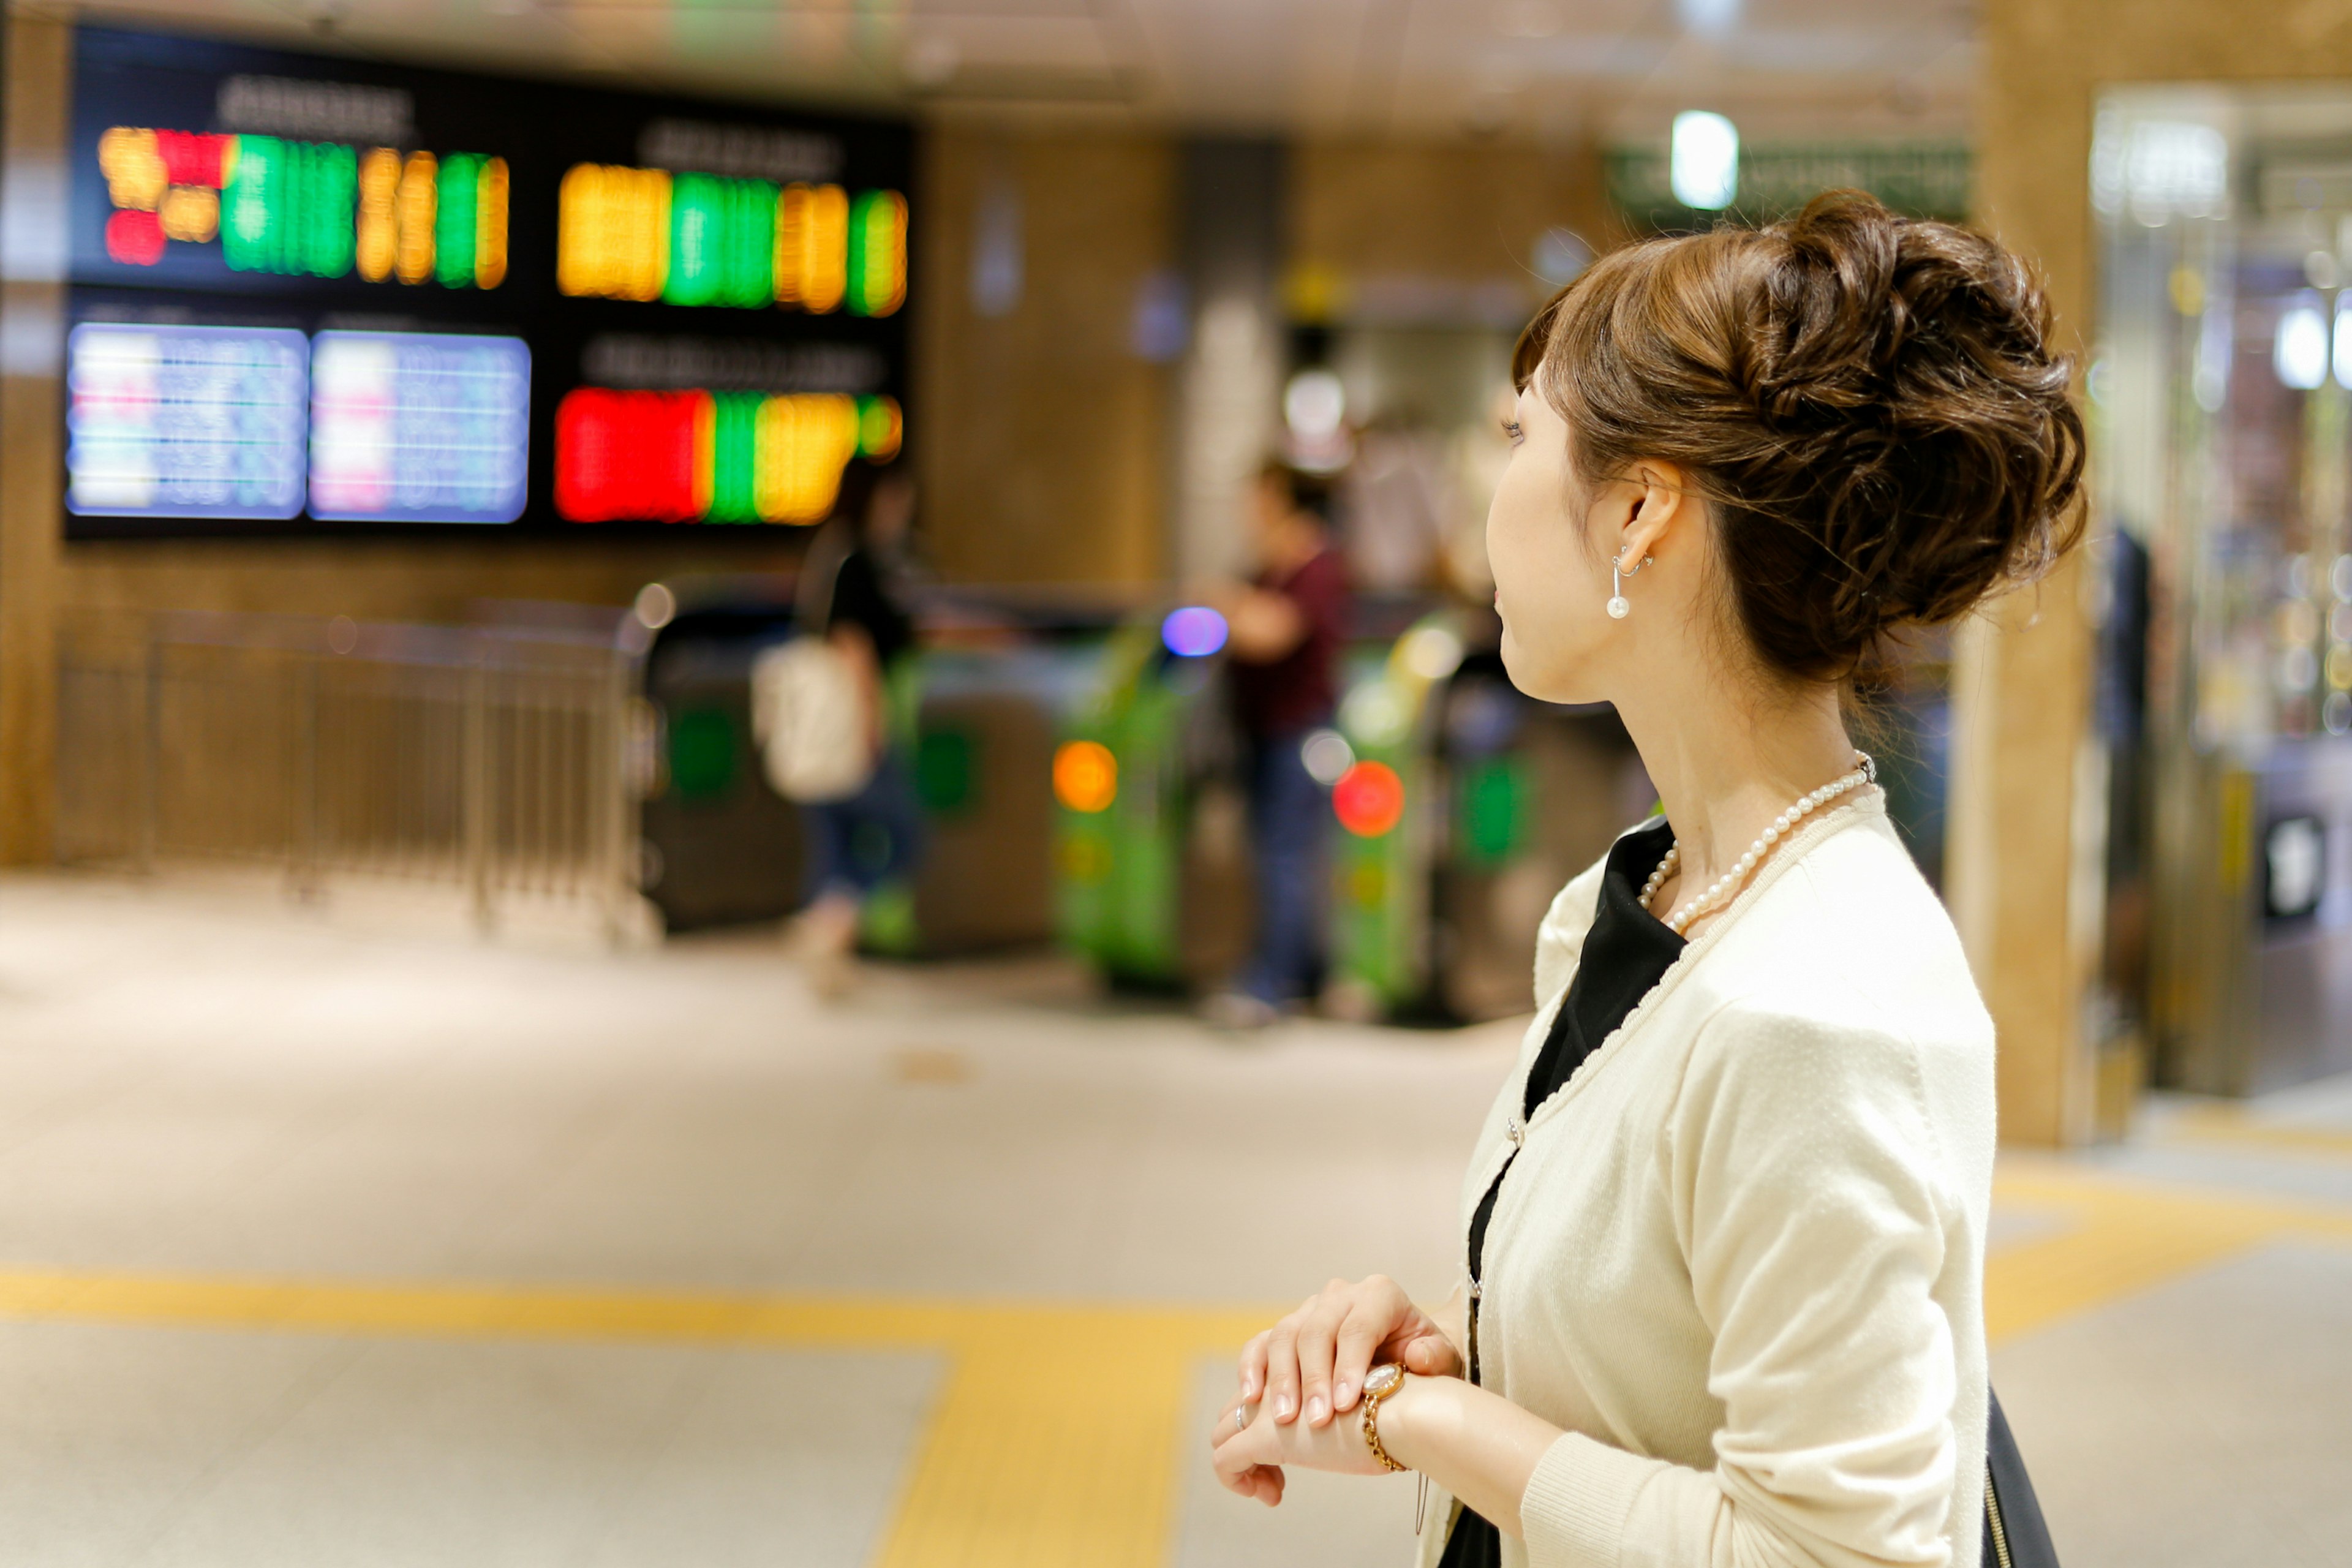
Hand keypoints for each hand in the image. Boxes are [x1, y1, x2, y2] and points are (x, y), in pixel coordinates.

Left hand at [1208, 1387, 1394, 1505]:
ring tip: (1276, 1491)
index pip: (1261, 1381)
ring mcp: (1267, 1403)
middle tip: (1279, 1480)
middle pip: (1237, 1408)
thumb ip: (1331, 1397)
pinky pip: (1225, 1459)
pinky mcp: (1265, 1433)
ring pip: (1225, 1430)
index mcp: (1302, 1354)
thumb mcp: (1362, 1394)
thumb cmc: (1402, 1406)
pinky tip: (1273, 1496)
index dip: (1264, 1418)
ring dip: (1248, 1465)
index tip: (1286, 1449)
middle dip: (1250, 1444)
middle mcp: (1277, 1376)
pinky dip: (1238, 1481)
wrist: (1411, 1411)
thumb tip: (1313, 1420)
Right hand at [1239, 1276, 1461, 1433]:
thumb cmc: (1425, 1364)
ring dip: (1281, 1380)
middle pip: (1316, 1331)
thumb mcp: (1443, 1363)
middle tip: (1315, 1421)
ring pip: (1284, 1336)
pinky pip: (1261, 1343)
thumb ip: (1436, 1359)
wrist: (1406, 1357)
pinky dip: (1253, 1368)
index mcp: (1380, 1295)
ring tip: (1284, 1420)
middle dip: (1313, 1378)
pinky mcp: (1287, 1331)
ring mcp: (1309, 1310)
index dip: (1348, 1365)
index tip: (1343, 1406)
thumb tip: (1417, 1357)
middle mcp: (1340, 1295)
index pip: (1358, 1327)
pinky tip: (1252, 1399)